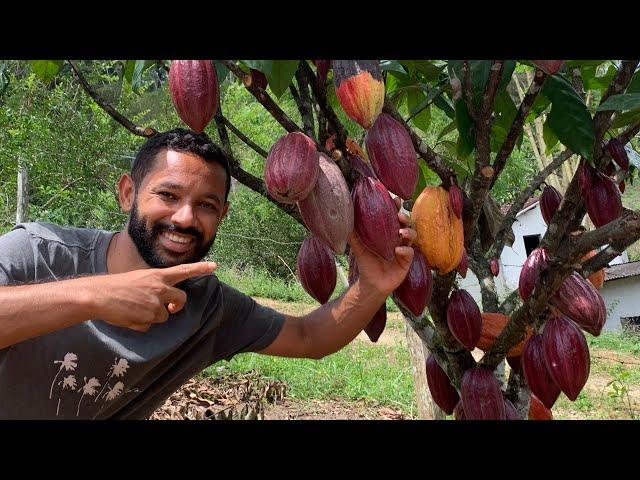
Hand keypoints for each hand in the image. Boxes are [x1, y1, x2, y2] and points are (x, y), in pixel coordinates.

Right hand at [88, 261, 216, 331]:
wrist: (97, 295)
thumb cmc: (115, 287)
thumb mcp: (139, 279)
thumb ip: (154, 287)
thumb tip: (162, 303)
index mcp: (157, 276)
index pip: (183, 271)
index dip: (200, 269)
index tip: (215, 266)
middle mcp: (160, 289)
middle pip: (181, 301)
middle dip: (176, 307)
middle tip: (170, 309)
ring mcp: (154, 305)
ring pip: (162, 317)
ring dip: (151, 316)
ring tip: (133, 309)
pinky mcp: (147, 319)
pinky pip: (148, 326)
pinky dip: (139, 324)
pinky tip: (127, 316)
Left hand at [349, 196, 416, 296]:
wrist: (371, 284)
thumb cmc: (366, 264)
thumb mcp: (358, 248)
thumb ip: (353, 236)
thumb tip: (342, 222)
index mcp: (388, 233)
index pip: (394, 217)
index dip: (396, 207)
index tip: (394, 200)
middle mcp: (397, 239)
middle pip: (406, 223)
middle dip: (404, 217)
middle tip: (398, 215)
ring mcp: (403, 249)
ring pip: (412, 235)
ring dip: (408, 231)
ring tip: (400, 231)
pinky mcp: (406, 261)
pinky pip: (410, 252)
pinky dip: (405, 250)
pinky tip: (397, 250)